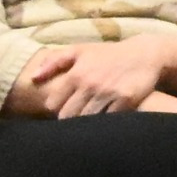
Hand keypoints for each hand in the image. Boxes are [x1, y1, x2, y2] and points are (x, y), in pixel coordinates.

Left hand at [13, 34, 173, 117]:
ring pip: (86, 120)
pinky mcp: (125, 101)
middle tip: (73, 121)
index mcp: (76, 73)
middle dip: (68, 120)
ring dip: (85, 124)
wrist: (144, 54)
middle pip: (68, 116)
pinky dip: (104, 124)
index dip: (55, 110)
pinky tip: (104, 123)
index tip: (61, 110)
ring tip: (85, 126)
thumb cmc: (108, 54)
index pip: (53, 104)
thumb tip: (32, 78)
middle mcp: (90, 84)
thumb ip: (55, 61)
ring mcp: (108, 93)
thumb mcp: (81, 50)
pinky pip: (108, 121)